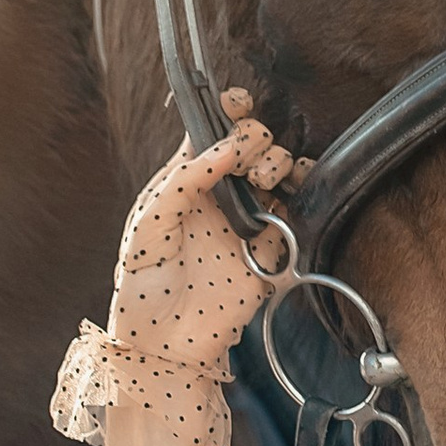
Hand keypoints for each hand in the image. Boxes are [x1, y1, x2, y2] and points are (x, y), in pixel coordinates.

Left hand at [108, 90, 301, 377]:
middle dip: (255, 137)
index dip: (228, 110)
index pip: (213, 132)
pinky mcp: (274, 247)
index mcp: (185, 182)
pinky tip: (288, 190)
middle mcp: (220, 195)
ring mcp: (249, 219)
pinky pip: (299, 207)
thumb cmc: (142, 286)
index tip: (236, 103)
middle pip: (253, 142)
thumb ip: (183, 180)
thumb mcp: (148, 223)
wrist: (165, 343)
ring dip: (276, 160)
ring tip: (262, 178)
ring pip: (280, 167)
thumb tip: (227, 147)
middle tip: (245, 160)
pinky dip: (303, 189)